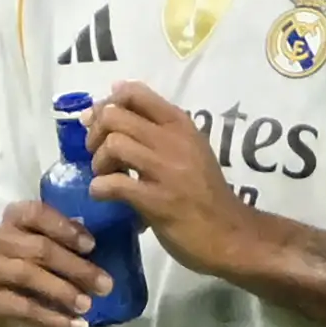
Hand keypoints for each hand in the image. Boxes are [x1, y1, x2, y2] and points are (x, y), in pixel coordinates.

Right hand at [0, 201, 111, 326]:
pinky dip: (53, 318)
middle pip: (38, 247)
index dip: (64, 228)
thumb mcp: (56, 246)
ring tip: (87, 306)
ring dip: (62, 291)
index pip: (35, 213)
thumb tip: (92, 244)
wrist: (7, 300)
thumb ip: (71, 240)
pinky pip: (23, 307)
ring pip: (28, 274)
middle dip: (75, 267)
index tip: (92, 246)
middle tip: (105, 285)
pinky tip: (77, 326)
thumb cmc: (39, 264)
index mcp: (16, 217)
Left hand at [86, 84, 255, 278]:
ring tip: (106, 176)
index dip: (107, 104)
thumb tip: (106, 109)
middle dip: (95, 134)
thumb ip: (155, 129)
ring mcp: (167, 170)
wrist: (230, 234)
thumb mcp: (188, 149)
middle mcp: (174, 140)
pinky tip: (106, 196)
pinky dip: (100, 189)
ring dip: (99, 162)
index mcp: (180, 124)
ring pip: (113, 144)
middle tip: (100, 155)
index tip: (105, 126)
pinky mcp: (157, 201)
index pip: (133, 92)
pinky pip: (114, 184)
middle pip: (114, 115)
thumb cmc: (204, 192)